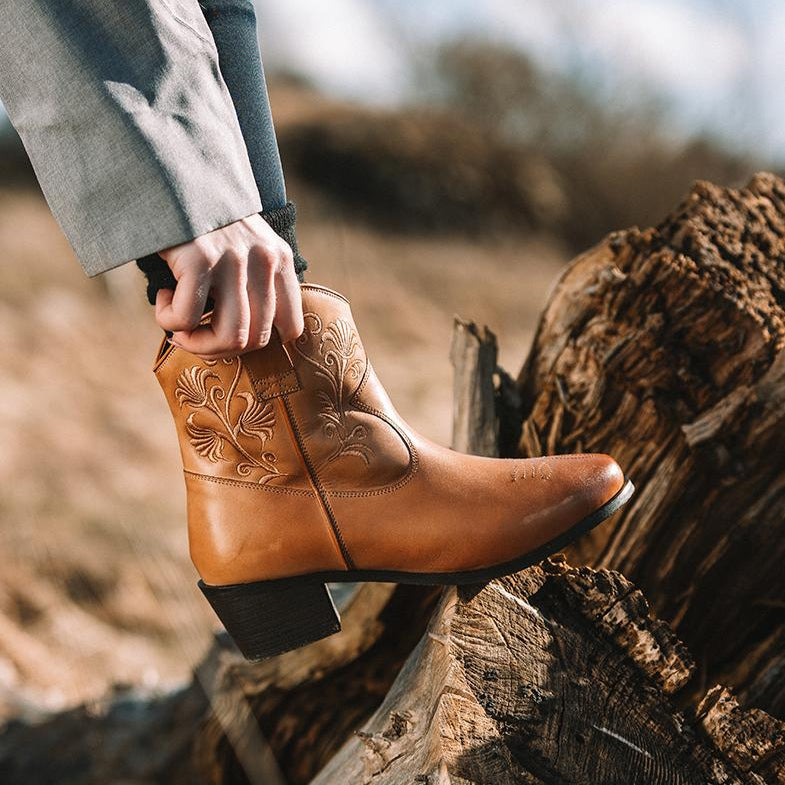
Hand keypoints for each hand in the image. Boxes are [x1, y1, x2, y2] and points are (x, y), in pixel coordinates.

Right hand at [153, 214, 303, 358]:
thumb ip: (255, 282)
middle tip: (193, 334)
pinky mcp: (199, 258)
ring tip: (178, 323)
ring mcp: (234, 260)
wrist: (172, 171)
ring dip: (196, 342)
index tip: (226, 331)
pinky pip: (186, 319)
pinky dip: (168, 320)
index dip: (256, 342)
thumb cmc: (204, 221)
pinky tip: (164, 297)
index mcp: (281, 260)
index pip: (291, 328)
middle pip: (256, 341)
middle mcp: (265, 261)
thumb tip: (244, 339)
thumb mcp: (246, 245)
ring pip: (229, 338)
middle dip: (219, 348)